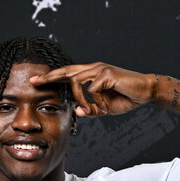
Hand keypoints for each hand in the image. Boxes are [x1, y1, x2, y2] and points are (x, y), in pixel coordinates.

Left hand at [30, 63, 155, 117]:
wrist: (146, 92)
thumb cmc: (126, 98)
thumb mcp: (105, 107)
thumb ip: (91, 110)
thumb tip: (78, 112)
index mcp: (91, 74)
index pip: (67, 74)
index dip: (52, 77)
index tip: (36, 81)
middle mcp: (93, 68)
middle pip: (66, 71)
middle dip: (49, 76)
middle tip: (34, 81)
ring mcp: (99, 69)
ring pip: (77, 82)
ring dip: (80, 99)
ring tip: (90, 110)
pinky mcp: (107, 74)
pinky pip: (91, 90)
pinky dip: (96, 101)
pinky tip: (104, 106)